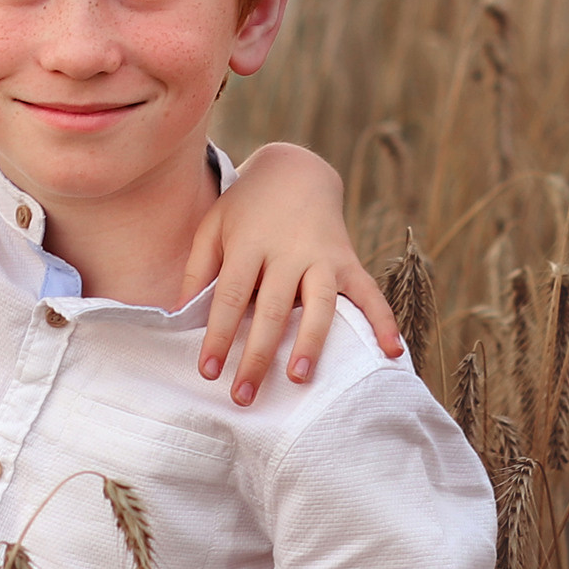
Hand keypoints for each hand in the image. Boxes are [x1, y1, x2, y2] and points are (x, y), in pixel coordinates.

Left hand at [186, 145, 402, 406]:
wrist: (296, 171)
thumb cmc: (245, 208)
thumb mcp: (213, 227)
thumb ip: (197, 270)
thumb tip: (177, 314)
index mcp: (250, 244)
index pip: (231, 298)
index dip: (220, 337)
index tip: (208, 372)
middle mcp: (289, 252)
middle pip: (273, 310)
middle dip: (258, 356)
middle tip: (243, 396)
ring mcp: (323, 256)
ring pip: (320, 304)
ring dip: (311, 343)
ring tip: (298, 378)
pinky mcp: (349, 261)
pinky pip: (369, 294)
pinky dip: (383, 322)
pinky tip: (390, 352)